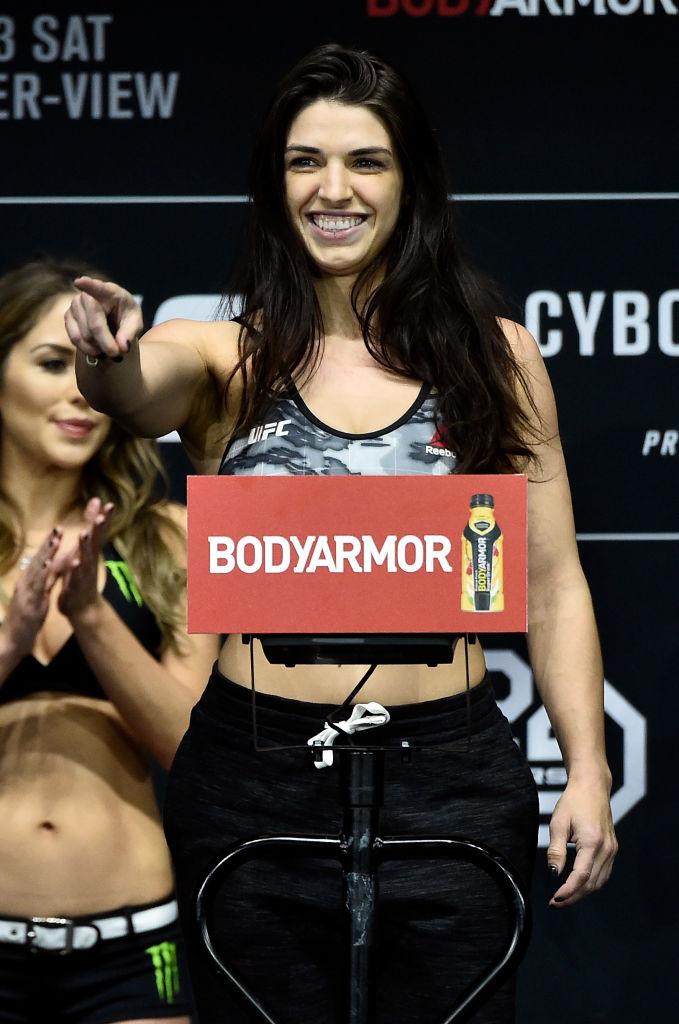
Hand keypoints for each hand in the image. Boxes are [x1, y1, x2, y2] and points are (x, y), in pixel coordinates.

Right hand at [1, 529, 62, 657]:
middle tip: (58, 529)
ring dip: (46, 554)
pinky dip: (44, 574)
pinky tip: (49, 564)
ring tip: (55, 541)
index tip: (57, 531)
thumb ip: (42, 583)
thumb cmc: (24, 619)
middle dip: (48, 544)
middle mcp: (25, 584)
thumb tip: (48, 568)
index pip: (38, 559)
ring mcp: (27, 593)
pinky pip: (38, 587)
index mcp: (27, 582)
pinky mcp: (30, 603)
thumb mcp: (36, 597)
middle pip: (37, 560)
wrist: (11, 640)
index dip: (47, 545)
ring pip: (37, 570)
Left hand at [57, 499, 113, 622]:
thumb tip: (96, 512)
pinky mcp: (75, 586)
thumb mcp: (86, 553)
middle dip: (98, 529)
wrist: (85, 610)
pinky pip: (74, 577)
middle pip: (95, 542)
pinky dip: (76, 569)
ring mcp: (84, 574)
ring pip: (85, 559)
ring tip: (85, 534)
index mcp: (91, 553)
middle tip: (103, 514)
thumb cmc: (83, 577)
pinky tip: (75, 561)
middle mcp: (90, 562)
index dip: (104, 519)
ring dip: (85, 547)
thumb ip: (91, 532)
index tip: (109, 504)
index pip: (99, 533)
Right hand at [64, 277, 142, 359]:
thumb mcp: (135, 323)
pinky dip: (88, 349)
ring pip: (84, 335)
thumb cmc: (125, 317)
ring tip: (109, 351)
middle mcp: (87, 295)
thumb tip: (122, 347)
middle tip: (117, 355)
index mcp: (109, 291)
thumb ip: (130, 334)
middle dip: (106, 343)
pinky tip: (98, 351)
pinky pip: (75, 339)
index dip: (89, 285)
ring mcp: (75, 305)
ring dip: (98, 348)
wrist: (113, 319)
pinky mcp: (68, 318)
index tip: (80, 281)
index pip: (98, 287)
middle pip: (95, 324)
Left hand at [547, 772, 617, 906]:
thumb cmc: (573, 802)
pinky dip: (591, 883)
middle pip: (592, 884)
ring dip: (582, 893)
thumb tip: (554, 873)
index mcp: (593, 842)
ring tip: (564, 897)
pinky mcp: (612, 849)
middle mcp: (606, 849)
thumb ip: (557, 850)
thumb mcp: (559, 823)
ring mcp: (612, 850)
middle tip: (555, 903)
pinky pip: (603, 873)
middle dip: (573, 896)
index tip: (555, 900)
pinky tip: (578, 885)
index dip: (568, 891)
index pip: (582, 876)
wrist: (592, 787)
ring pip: (599, 882)